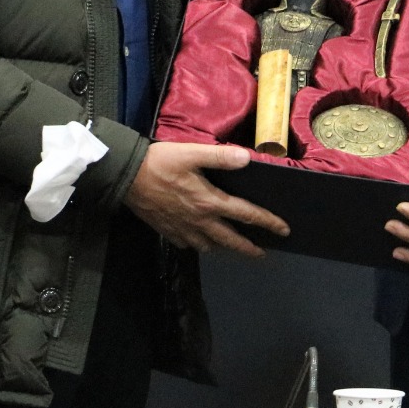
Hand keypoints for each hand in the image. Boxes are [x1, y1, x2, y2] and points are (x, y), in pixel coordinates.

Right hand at [125, 142, 288, 256]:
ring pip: (209, 245)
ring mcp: (182, 229)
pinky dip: (199, 244)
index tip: (283, 230)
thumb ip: (220, 157)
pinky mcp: (167, 231)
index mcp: (209, 202)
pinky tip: (200, 240)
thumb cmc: (160, 162)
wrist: (125, 177)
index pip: (246, 215)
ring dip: (223, 247)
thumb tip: (247, 159)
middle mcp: (199, 221)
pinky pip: (188, 244)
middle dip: (248, 248)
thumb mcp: (192, 153)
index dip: (267, 222)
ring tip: (231, 245)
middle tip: (262, 254)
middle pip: (230, 240)